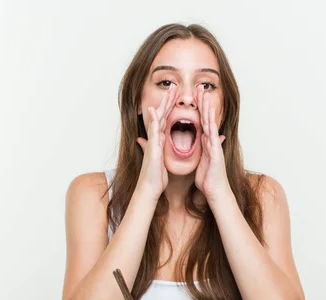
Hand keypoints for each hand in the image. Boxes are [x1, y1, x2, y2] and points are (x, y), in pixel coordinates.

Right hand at [136, 85, 176, 200]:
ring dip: (163, 105)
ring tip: (168, 92)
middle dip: (168, 100)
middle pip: (163, 115)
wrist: (149, 187)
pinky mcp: (152, 147)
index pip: (166, 120)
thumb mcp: (160, 160)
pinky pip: (153, 132)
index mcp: (160, 140)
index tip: (176, 96)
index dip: (171, 107)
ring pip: (158, 119)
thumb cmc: (156, 176)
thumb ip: (158, 150)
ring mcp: (153, 142)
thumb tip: (155, 145)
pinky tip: (154, 110)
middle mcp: (156, 138)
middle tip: (174, 87)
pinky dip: (154, 121)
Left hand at [194, 86, 229, 202]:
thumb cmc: (208, 180)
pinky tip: (209, 114)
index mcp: (206, 143)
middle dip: (203, 103)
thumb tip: (200, 148)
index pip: (201, 122)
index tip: (193, 97)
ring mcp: (215, 145)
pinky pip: (212, 135)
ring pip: (210, 123)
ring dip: (208, 108)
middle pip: (206, 118)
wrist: (215, 191)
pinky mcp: (216, 151)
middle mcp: (211, 141)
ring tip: (205, 94)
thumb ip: (200, 153)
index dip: (197, 109)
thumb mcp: (200, 163)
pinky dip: (210, 124)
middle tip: (199, 88)